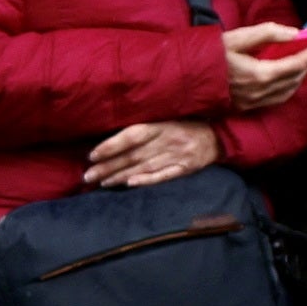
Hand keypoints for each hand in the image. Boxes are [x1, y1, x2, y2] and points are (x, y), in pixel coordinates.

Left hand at [84, 118, 224, 186]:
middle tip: (88, 176)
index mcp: (162, 125)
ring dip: (120, 176)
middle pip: (134, 155)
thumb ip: (144, 130)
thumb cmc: (185, 127)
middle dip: (109, 166)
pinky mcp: (185, 168)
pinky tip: (130, 184)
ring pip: (144, 167)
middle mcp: (168, 140)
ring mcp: (177, 155)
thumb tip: (113, 141)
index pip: (132, 135)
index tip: (92, 155)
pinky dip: (147, 180)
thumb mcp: (167, 121)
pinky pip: (164, 175)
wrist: (218, 137)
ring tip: (102, 183)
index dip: (112, 145)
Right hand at [215, 21, 306, 117]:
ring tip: (304, 66)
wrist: (185, 78)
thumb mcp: (237, 37)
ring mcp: (252, 102)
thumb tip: (292, 33)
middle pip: (293, 80)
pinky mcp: (245, 107)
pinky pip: (274, 101)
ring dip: (299, 79)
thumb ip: (267, 33)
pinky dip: (286, 90)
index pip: (294, 65)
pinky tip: (287, 82)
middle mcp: (259, 92)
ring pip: (286, 93)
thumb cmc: (209, 55)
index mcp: (259, 73)